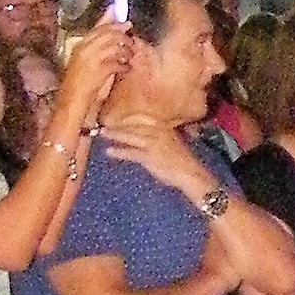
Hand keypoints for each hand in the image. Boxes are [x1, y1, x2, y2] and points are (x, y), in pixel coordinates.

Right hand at [53, 23, 132, 133]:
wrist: (71, 103)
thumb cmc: (80, 83)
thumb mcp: (86, 61)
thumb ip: (98, 44)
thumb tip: (108, 24)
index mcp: (79, 46)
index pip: (99, 28)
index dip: (115, 24)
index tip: (127, 24)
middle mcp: (84, 49)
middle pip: (109, 34)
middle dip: (123, 37)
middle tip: (132, 42)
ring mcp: (91, 60)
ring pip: (115, 47)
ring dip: (125, 52)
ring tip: (129, 58)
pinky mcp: (99, 71)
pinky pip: (116, 63)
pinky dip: (123, 66)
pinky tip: (124, 70)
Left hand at [99, 114, 214, 201]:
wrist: (191, 174)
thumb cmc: (183, 163)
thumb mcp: (172, 146)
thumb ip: (160, 140)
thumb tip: (146, 140)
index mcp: (164, 129)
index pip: (142, 122)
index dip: (128, 121)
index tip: (117, 120)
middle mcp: (158, 133)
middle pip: (134, 126)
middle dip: (118, 126)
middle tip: (104, 125)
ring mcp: (153, 144)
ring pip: (130, 136)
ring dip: (115, 135)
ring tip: (102, 134)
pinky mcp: (149, 156)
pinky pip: (131, 152)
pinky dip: (119, 152)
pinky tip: (109, 152)